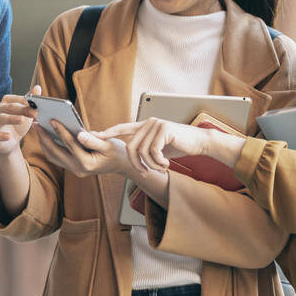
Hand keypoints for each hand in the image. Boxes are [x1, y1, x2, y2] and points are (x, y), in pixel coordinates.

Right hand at [0, 89, 39, 157]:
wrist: (11, 143)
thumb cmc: (18, 125)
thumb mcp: (26, 113)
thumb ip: (31, 101)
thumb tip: (38, 87)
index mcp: (5, 103)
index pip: (12, 99)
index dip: (23, 100)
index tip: (35, 102)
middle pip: (7, 107)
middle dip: (21, 109)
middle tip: (34, 113)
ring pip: (0, 119)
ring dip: (11, 119)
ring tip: (22, 120)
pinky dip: (1, 135)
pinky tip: (9, 136)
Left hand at [34, 121, 132, 178]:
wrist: (120, 165)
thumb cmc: (116, 152)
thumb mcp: (108, 144)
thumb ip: (94, 140)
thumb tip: (79, 133)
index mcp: (87, 163)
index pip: (70, 145)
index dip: (61, 131)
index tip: (52, 120)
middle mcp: (78, 169)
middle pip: (56, 152)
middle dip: (44, 137)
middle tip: (36, 124)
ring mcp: (74, 170)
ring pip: (53, 156)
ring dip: (44, 143)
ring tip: (38, 128)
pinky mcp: (72, 167)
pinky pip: (56, 157)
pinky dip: (49, 147)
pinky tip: (45, 135)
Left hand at [95, 118, 212, 175]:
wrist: (199, 142)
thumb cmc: (179, 146)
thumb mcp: (159, 147)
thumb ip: (145, 147)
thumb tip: (132, 155)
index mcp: (145, 125)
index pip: (122, 127)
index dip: (109, 133)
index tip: (96, 136)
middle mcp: (148, 122)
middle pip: (131, 146)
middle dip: (136, 163)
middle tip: (145, 172)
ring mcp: (156, 124)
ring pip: (142, 151)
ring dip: (150, 165)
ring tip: (161, 168)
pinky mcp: (164, 129)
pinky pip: (153, 151)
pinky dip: (158, 162)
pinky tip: (167, 164)